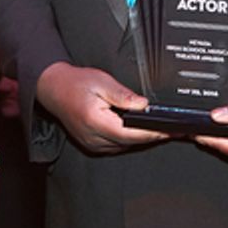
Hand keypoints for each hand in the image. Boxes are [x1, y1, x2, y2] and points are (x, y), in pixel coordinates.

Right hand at [36, 63, 168, 152]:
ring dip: (141, 138)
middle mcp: (94, 137)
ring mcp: (92, 144)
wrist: (54, 89)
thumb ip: (123, 95)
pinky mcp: (93, 145)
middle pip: (131, 142)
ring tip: (159, 128)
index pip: (131, 133)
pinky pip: (117, 146)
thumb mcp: (102, 81)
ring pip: (125, 146)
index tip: (169, 130)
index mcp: (96, 122)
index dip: (153, 133)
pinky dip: (129, 139)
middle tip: (172, 128)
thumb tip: (143, 105)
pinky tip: (139, 130)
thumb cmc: (75, 83)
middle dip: (152, 136)